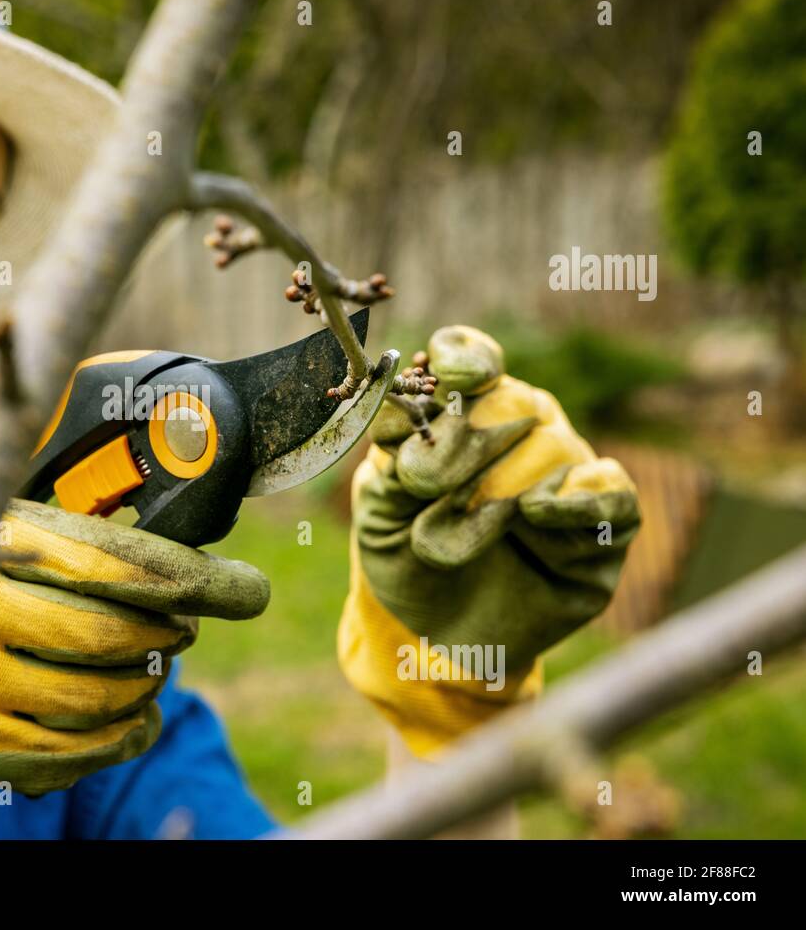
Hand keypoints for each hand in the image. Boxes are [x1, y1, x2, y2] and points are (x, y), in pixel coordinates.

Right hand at [0, 442, 268, 800]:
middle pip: (119, 636)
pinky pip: (64, 757)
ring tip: (157, 660)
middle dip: (174, 629)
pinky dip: (115, 738)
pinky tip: (131, 719)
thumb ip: (10, 448)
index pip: (119, 564)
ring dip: (147, 682)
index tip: (243, 589)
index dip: (195, 580)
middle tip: (192, 619)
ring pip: (99, 701)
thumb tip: (95, 400)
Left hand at [338, 326, 638, 755]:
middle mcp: (523, 434)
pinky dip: (575, 501)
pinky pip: (612, 492)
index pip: (472, 361)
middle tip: (434, 491)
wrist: (444, 635)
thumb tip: (417, 440)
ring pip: (557, 445)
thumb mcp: (380, 519)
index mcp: (465, 418)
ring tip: (475, 526)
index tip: (447, 374)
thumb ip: (391, 474)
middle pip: (515, 403)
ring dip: (507, 485)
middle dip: (472, 447)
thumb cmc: (410, 564)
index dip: (463, 357)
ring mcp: (566, 475)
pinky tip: (534, 514)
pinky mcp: (605, 525)